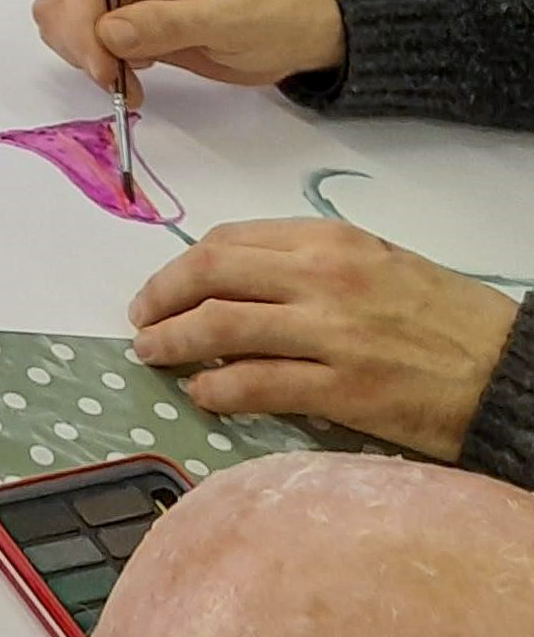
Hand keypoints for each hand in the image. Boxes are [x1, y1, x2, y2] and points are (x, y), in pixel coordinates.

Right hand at [32, 0, 346, 96]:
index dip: (83, 25)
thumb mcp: (227, 20)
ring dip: (85, 59)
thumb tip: (109, 32)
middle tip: (117, 82)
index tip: (105, 71)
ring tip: (129, 79)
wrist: (295, 33)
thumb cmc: (273, 15)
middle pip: (62, 2)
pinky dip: (95, 65)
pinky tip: (131, 74)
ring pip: (62, 24)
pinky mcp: (119, 21)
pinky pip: (81, 43)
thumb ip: (166, 24)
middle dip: (80, 46)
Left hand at [128, 218, 520, 456]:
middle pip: (209, 275)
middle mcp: (324, 278)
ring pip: (219, 329)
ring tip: (155, 356)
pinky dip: (215, 391)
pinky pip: (255, 385)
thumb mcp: (377, 264)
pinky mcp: (343, 388)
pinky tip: (203, 395)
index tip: (159, 287)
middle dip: (159, 298)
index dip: (178, 266)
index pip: (227, 241)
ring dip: (173, 343)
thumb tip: (233, 282)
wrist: (510, 370)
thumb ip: (307, 264)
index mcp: (331, 241)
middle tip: (141, 321)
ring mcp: (331, 334)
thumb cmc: (445, 318)